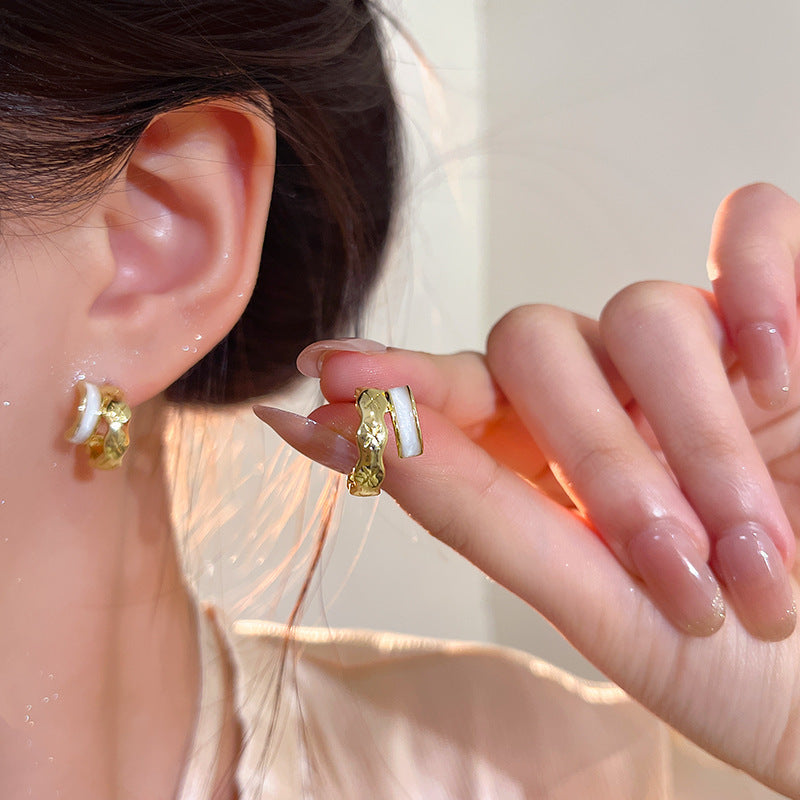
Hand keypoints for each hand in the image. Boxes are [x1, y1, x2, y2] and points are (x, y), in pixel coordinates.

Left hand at [255, 183, 799, 795]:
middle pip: (539, 346)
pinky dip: (763, 281)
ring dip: (695, 437)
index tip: (324, 376)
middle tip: (670, 571)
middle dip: (598, 455)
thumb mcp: (606, 612)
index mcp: (547, 462)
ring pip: (644, 312)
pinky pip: (759, 234)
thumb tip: (366, 436)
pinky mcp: (790, 325)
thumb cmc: (738, 668)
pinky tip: (778, 371)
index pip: (455, 394)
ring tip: (755, 561)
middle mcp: (612, 396)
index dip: (393, 379)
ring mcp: (700, 355)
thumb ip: (483, 518)